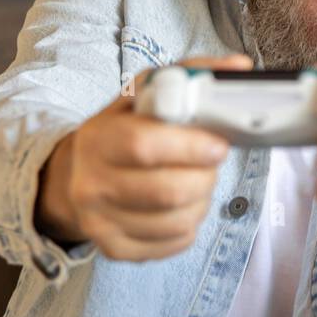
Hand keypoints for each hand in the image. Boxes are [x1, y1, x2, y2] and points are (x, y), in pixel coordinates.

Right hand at [35, 53, 252, 259]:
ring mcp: (100, 222)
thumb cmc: (122, 130)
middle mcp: (91, 185)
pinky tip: (181, 206)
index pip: (145, 147)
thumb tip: (240, 66)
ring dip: (202, 200)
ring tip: (196, 182)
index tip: (218, 145)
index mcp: (97, 139)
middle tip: (210, 164)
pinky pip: (174, 244)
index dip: (190, 148)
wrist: (76, 177)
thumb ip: (190, 76)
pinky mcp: (115, 250)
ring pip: (177, 221)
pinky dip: (190, 224)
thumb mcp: (144, 95)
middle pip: (168, 191)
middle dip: (205, 177)